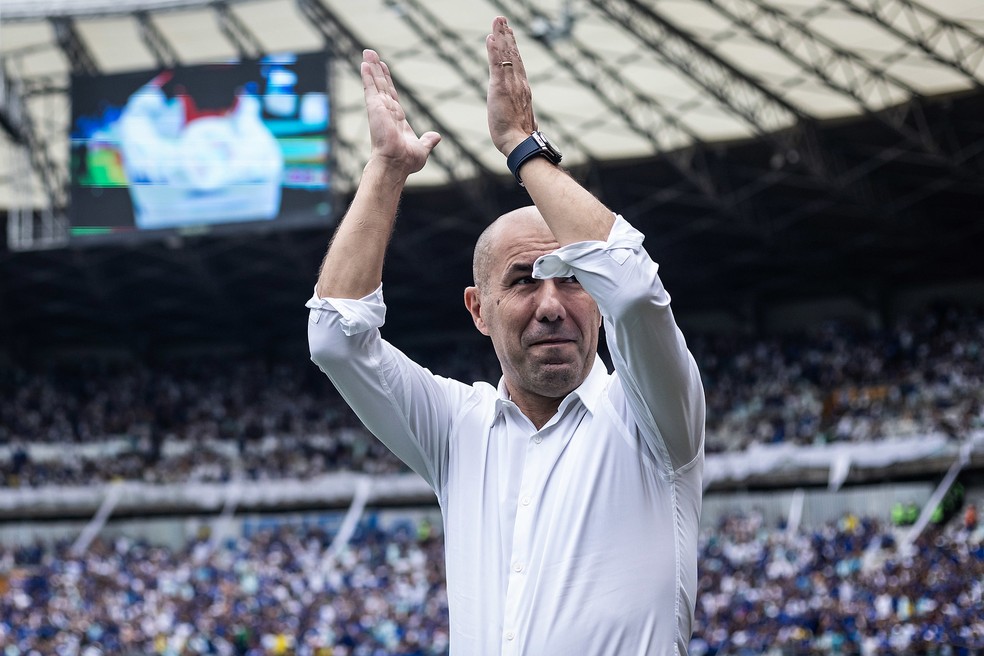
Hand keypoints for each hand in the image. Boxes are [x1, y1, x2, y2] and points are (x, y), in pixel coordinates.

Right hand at [361, 49, 440, 175]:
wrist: (396, 163)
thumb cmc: (406, 161)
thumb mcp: (422, 148)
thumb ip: (428, 140)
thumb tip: (436, 136)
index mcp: (396, 119)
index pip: (392, 95)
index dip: (388, 82)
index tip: (383, 69)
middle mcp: (386, 112)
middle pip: (382, 85)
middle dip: (377, 70)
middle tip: (371, 54)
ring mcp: (379, 109)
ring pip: (376, 83)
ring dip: (371, 67)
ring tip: (367, 52)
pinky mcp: (374, 107)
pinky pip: (370, 88)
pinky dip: (367, 76)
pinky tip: (363, 63)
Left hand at [486, 17, 535, 155]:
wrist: (519, 143)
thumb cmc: (519, 137)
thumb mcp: (521, 120)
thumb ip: (523, 115)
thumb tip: (530, 122)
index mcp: (523, 90)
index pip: (517, 64)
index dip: (512, 48)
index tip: (509, 34)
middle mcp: (519, 83)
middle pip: (512, 54)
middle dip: (507, 35)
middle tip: (502, 19)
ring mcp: (510, 84)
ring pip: (506, 55)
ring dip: (501, 36)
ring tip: (498, 21)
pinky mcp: (500, 88)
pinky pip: (497, 65)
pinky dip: (494, 50)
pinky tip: (491, 37)